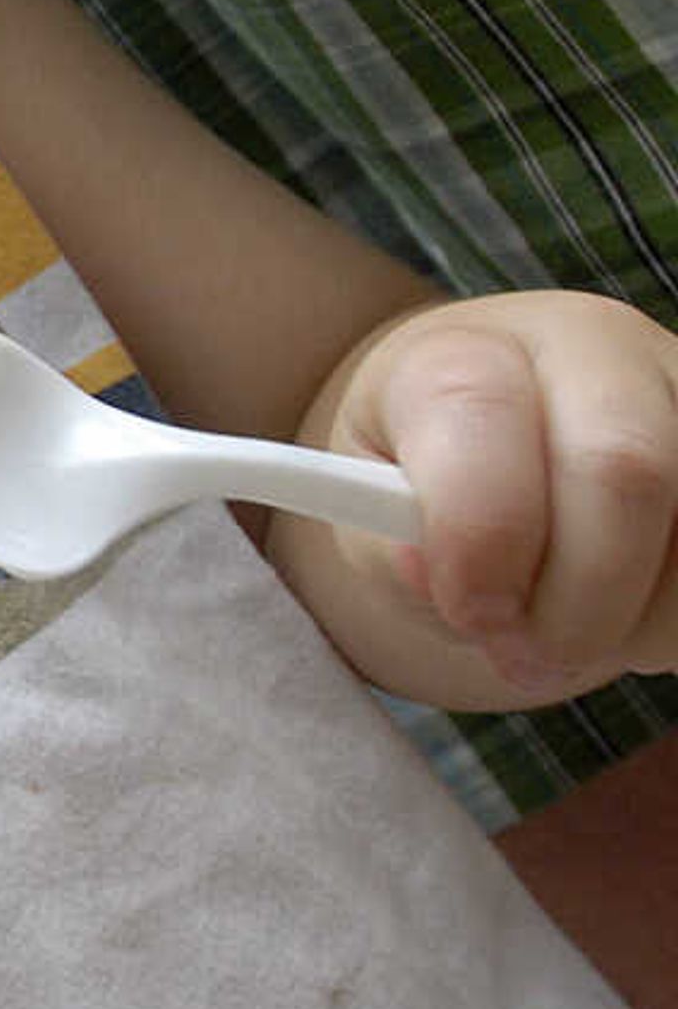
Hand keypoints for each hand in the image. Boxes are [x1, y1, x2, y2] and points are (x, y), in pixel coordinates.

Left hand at [330, 291, 677, 696]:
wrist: (496, 463)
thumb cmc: (424, 492)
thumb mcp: (371, 517)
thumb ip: (398, 550)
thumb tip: (455, 585)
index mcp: (467, 351)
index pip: (480, 410)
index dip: (480, 532)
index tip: (473, 613)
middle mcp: (591, 351)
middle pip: (625, 468)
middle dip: (578, 600)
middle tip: (527, 657)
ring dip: (638, 621)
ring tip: (574, 634)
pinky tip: (631, 614)